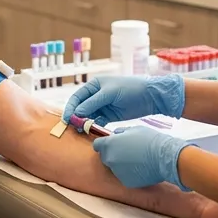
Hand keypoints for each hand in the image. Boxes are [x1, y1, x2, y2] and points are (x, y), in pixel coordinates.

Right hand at [63, 75, 185, 125]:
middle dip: (76, 118)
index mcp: (94, 86)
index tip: (67, 119)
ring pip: (88, 116)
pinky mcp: (109, 116)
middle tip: (74, 128)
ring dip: (84, 124)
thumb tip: (77, 113)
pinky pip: (97, 122)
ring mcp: (102, 106)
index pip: (77, 98)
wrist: (150, 96)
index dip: (70, 108)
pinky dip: (93, 127)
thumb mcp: (110, 93)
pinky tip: (92, 132)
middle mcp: (96, 96)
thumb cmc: (130, 88)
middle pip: (80, 108)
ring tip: (82, 132)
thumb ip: (93, 103)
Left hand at [92, 127, 188, 189]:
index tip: (110, 143)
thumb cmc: (149, 140)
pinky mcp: (126, 182)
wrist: (164, 157)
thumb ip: (121, 133)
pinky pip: (124, 175)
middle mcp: (110, 159)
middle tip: (126, 151)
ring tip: (136, 159)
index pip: (97, 145)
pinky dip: (129, 172)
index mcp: (109, 145)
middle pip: (105, 157)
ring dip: (121, 163)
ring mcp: (117, 172)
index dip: (103, 143)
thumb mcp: (134, 130)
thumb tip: (116, 136)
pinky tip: (140, 168)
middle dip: (112, 153)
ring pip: (115, 167)